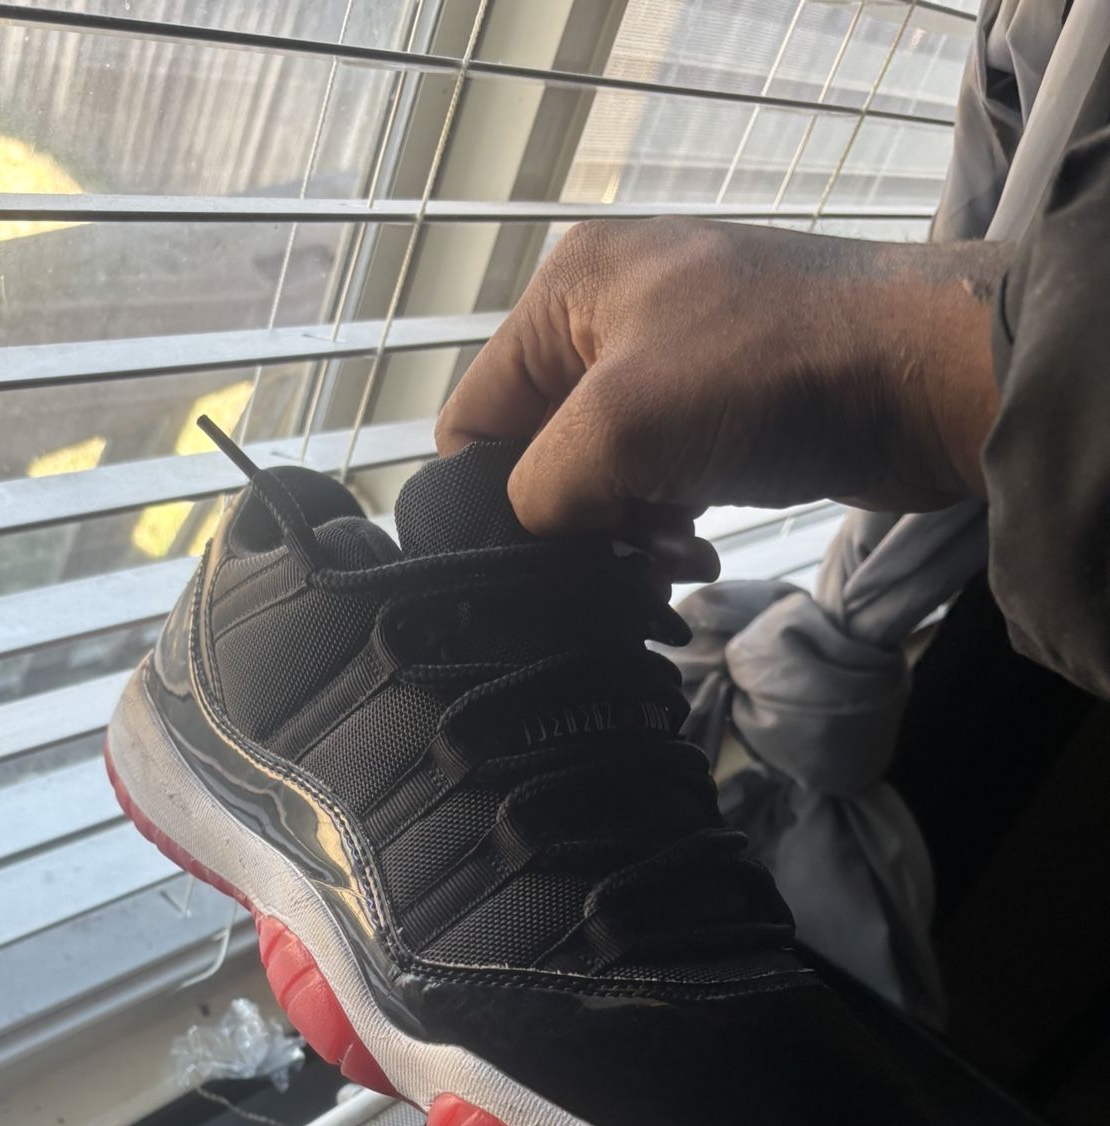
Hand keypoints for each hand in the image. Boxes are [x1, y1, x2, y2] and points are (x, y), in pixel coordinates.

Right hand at [436, 218, 1007, 578]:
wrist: (926, 377)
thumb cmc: (770, 375)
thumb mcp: (618, 429)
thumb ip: (537, 491)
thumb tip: (526, 537)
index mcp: (568, 291)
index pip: (476, 416)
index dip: (489, 497)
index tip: (535, 555)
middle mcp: (610, 315)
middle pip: (538, 452)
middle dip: (571, 518)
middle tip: (617, 557)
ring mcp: (673, 360)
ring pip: (601, 478)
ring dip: (626, 533)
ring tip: (670, 556)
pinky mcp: (726, 407)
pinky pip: (660, 481)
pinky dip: (669, 526)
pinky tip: (699, 551)